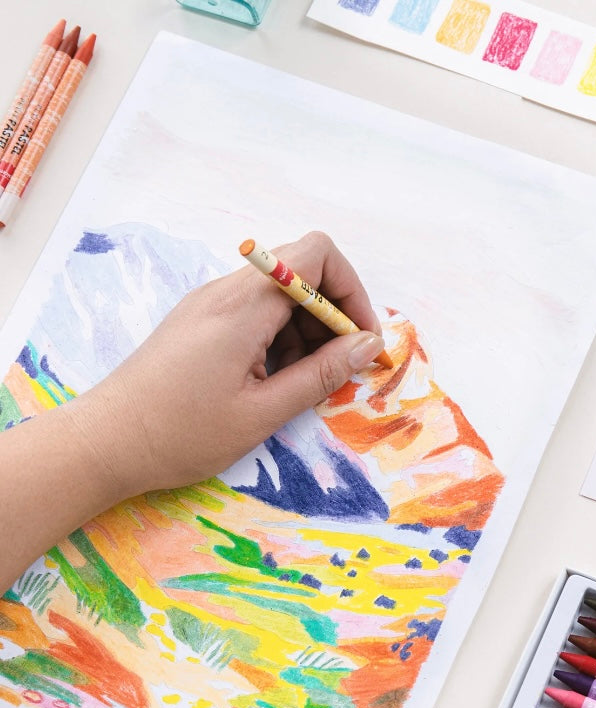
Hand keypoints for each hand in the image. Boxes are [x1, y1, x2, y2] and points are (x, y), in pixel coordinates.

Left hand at [68, 231, 384, 498]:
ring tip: (301, 383)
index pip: (316, 255)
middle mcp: (226, 291)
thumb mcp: (262, 412)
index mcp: (244, 306)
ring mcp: (210, 303)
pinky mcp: (200, 321)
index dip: (351, 290)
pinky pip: (255, 313)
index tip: (360, 339)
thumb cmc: (181, 433)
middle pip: (301, 272)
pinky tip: (273, 380)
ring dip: (306, 331)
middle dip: (332, 315)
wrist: (104, 442)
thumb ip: (321, 374)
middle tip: (336, 368)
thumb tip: (368, 345)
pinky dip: (279, 338)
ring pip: (279, 295)